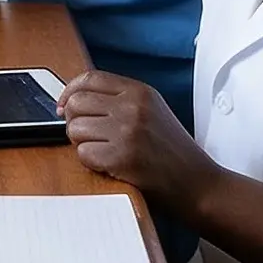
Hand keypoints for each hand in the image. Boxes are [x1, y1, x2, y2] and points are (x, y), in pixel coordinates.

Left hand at [60, 70, 215, 209]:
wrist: (199, 184)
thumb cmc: (174, 153)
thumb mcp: (153, 111)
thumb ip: (120, 100)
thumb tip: (75, 100)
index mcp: (140, 92)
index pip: (89, 78)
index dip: (69, 91)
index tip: (63, 106)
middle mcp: (133, 107)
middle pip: (76, 103)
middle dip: (74, 122)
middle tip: (88, 136)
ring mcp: (127, 132)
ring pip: (75, 130)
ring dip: (83, 144)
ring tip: (104, 152)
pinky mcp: (122, 158)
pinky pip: (83, 155)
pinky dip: (91, 163)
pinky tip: (110, 166)